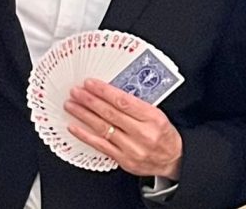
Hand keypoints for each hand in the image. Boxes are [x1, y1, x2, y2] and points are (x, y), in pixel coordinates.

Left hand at [65, 78, 182, 178]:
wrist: (173, 160)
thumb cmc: (164, 134)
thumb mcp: (158, 114)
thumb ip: (137, 104)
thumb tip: (111, 92)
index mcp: (152, 117)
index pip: (123, 101)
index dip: (104, 91)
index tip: (90, 84)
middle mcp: (142, 133)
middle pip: (110, 113)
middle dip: (90, 100)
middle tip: (76, 92)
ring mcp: (131, 148)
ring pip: (102, 128)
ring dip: (84, 115)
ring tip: (72, 105)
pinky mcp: (123, 160)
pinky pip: (100, 145)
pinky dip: (85, 135)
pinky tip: (75, 127)